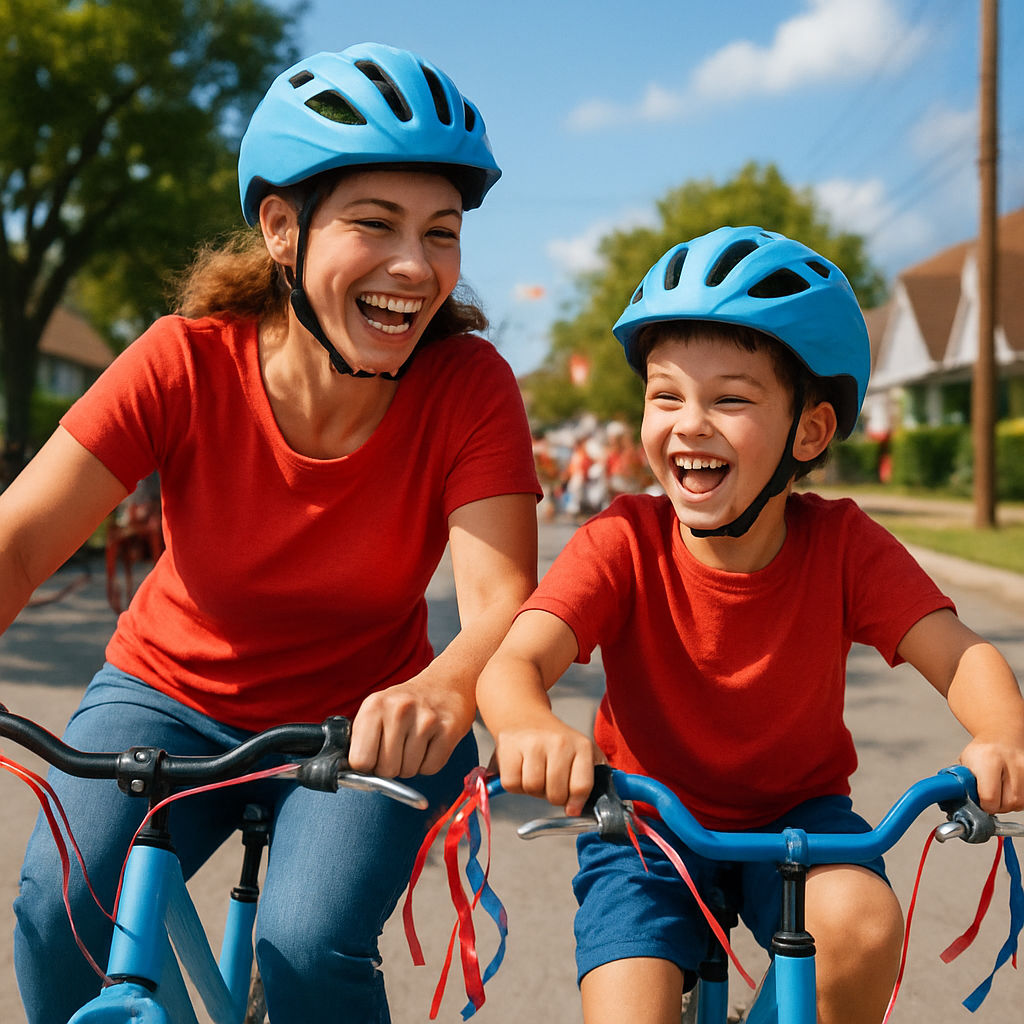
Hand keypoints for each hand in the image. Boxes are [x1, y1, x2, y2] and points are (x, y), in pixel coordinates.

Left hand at [348, 676, 475, 778]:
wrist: (447, 684)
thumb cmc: (407, 703)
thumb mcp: (377, 709)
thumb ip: (361, 738)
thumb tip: (350, 774)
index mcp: (374, 705)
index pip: (360, 761)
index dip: (367, 766)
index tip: (374, 757)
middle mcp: (399, 710)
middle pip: (385, 770)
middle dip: (391, 767)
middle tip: (398, 748)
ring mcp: (426, 720)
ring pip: (408, 771)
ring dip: (410, 765)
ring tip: (415, 743)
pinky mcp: (448, 730)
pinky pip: (431, 768)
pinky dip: (429, 763)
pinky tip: (430, 744)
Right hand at [493, 711, 602, 815]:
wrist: (524, 717)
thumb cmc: (557, 743)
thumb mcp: (583, 753)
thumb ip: (597, 776)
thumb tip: (609, 800)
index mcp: (582, 746)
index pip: (581, 787)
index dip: (575, 804)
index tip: (571, 809)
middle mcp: (559, 742)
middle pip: (556, 794)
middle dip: (552, 796)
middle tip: (550, 784)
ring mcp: (533, 743)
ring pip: (533, 789)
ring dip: (532, 790)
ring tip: (535, 775)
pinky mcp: (509, 747)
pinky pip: (512, 784)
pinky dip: (514, 784)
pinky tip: (520, 769)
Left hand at [958, 734, 1023, 814]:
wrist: (1002, 736)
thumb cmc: (982, 752)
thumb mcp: (965, 763)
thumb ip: (964, 783)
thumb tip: (959, 802)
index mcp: (989, 759)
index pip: (989, 797)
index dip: (983, 804)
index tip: (978, 801)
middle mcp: (1011, 762)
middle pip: (1008, 803)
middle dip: (996, 806)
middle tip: (988, 798)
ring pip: (1020, 803)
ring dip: (1008, 804)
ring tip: (999, 793)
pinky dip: (1017, 800)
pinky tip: (1009, 790)